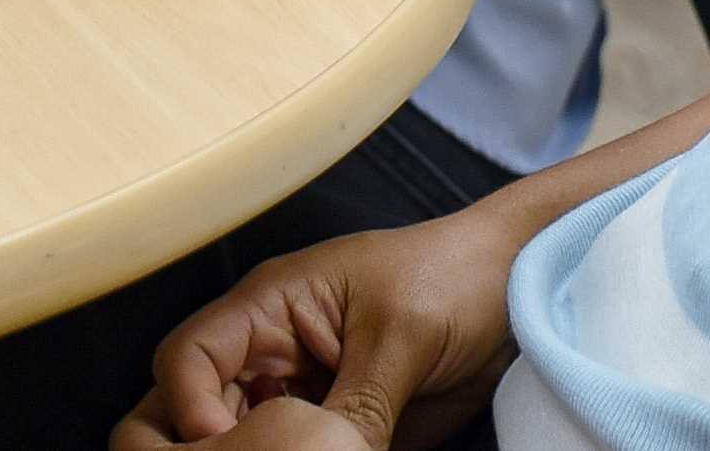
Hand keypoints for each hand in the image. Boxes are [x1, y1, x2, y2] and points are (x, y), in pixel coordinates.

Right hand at [115, 212, 526, 450]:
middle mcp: (273, 354)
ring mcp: (302, 395)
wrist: (521, 292)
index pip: (189, 359)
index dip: (192, 409)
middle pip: (196, 410)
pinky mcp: (335, 430)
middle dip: (210, 446)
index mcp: (271, 306)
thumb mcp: (403, 336)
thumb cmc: (457, 276)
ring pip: (242, 442)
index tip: (230, 446)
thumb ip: (354, 406)